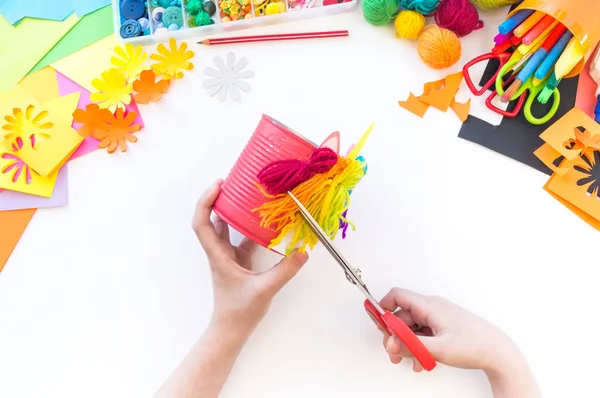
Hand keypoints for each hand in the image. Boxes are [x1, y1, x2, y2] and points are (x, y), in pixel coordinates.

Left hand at [192, 179, 308, 336]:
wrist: (231, 329)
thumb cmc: (239, 312)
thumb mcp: (264, 290)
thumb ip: (284, 271)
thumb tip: (302, 251)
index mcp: (218, 255)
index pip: (202, 223)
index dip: (205, 202)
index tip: (218, 185)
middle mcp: (220, 252)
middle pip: (211, 219)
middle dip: (218, 198)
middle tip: (234, 181)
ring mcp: (228, 256)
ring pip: (225, 227)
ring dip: (232, 210)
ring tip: (247, 193)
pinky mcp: (238, 262)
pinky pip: (240, 238)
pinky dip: (247, 226)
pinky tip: (262, 220)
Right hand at [378, 288, 521, 373]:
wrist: (499, 352)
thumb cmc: (475, 345)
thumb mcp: (438, 349)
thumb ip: (411, 346)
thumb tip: (391, 343)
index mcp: (430, 306)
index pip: (397, 296)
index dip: (383, 308)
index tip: (377, 323)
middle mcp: (432, 308)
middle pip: (402, 316)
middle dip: (394, 335)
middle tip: (393, 352)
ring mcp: (438, 317)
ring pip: (412, 327)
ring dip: (406, 343)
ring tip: (408, 360)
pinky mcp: (443, 326)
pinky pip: (422, 333)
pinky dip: (417, 345)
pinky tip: (420, 360)